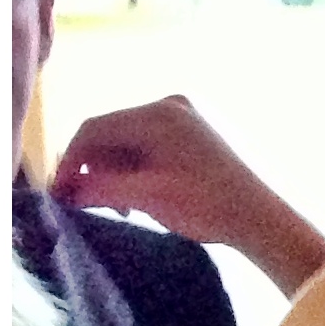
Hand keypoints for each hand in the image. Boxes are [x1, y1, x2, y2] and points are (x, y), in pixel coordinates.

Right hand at [54, 96, 324, 290]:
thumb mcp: (146, 197)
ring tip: (120, 205)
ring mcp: (186, 118)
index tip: (60, 192)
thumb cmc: (209, 206)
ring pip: (130, 141)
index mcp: (158, 114)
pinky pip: (151, 146)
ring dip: (116, 172)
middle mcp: (171, 106)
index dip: (70, 161)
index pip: (93, 129)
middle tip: (88, 202)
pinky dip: (138, 169)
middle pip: (111, 133)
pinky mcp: (196, 135)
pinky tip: (140, 196)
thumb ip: (99, 189)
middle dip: (95, 168)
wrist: (263, 220)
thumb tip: (64, 190)